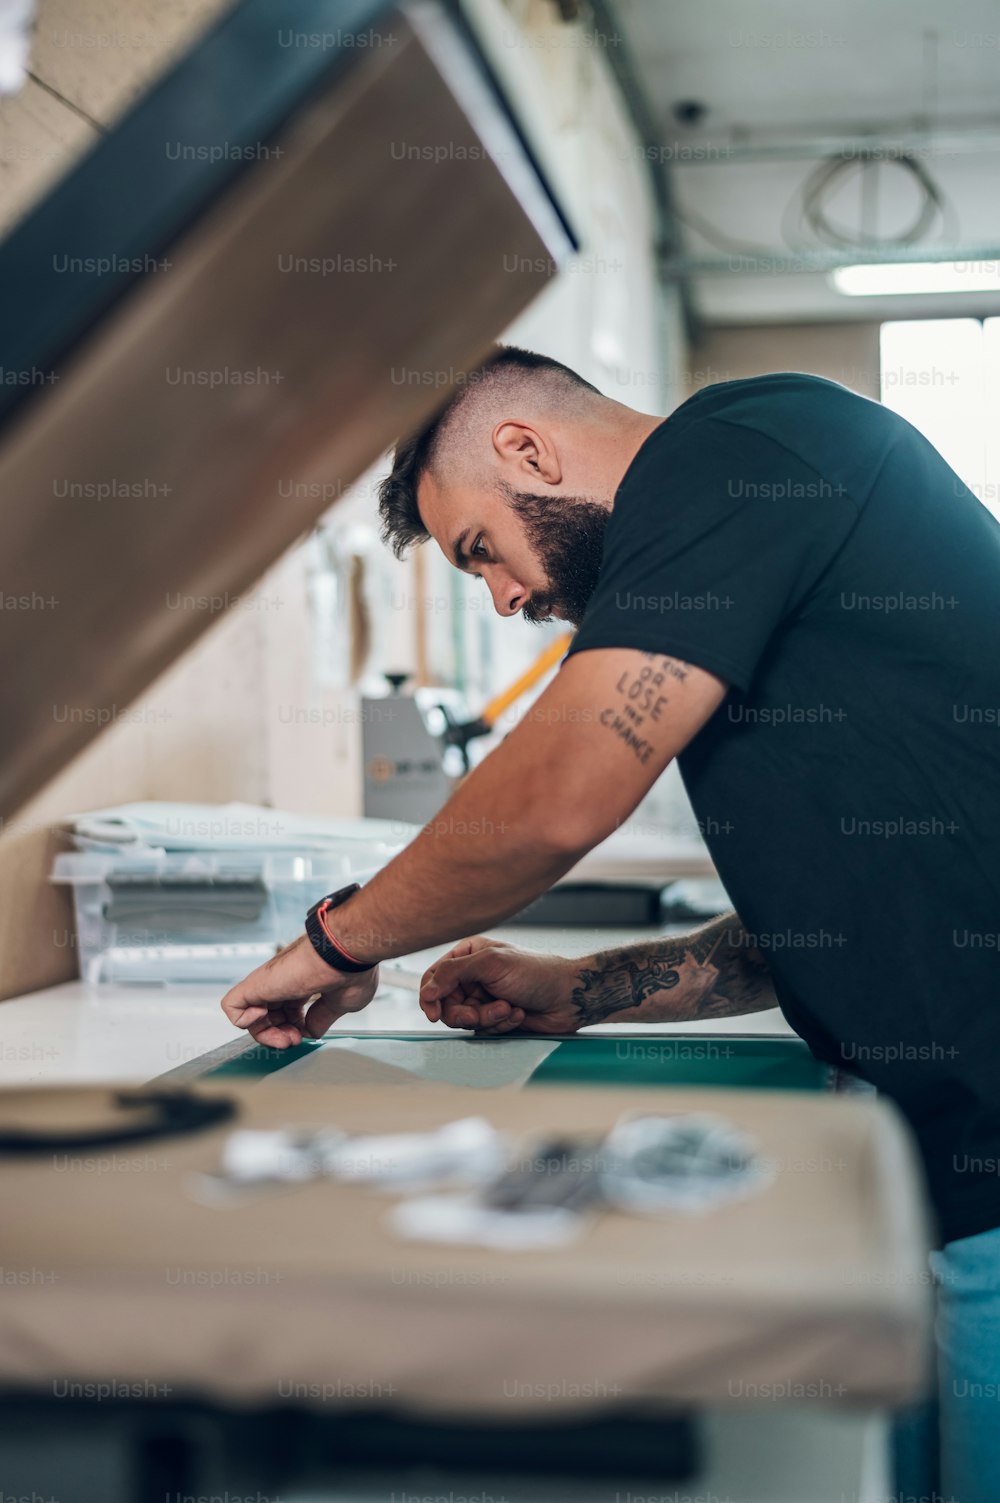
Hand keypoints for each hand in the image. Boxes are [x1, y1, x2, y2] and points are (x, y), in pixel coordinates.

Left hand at [220, 933, 379, 1048]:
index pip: (286, 1013)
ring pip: (248, 1016)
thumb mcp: (340, 1004)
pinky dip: (242, 1020)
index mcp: (303, 985)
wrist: (345, 955)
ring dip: (264, 1035)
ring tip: (283, 1036)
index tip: (305, 1036)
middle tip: (292, 1040)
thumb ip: (322, 1018)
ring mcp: (269, 984)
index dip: (294, 1030)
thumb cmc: (350, 970)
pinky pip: (232, 1007)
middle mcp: (283, 984)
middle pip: (267, 1018)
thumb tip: (312, 1030)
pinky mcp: (256, 984)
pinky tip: (263, 1017)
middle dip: (278, 1036)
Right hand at [419, 937, 580, 1035]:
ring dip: (487, 1018)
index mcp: (469, 955)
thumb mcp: (491, 964)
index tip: (433, 1014)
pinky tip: (518, 1014)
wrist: (568, 997)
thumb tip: (426, 991)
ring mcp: (484, 997)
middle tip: (478, 1015)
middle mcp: (474, 976)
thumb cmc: (536, 972)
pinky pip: (484, 1029)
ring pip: (465, 1019)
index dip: (430, 996)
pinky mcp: (496, 1016)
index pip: (435, 976)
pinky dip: (500, 1024)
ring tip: (509, 1009)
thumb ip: (453, 973)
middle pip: (447, 1004)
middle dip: (464, 1013)